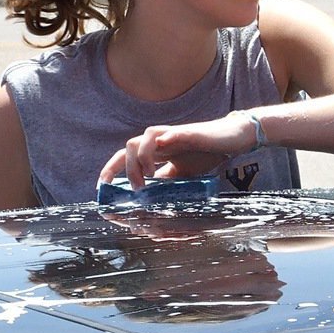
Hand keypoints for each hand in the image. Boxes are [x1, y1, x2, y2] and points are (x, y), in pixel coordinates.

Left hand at [98, 114, 257, 189]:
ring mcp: (170, 135)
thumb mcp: (182, 175)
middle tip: (134, 190)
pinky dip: (155, 149)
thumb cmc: (206, 154)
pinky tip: (158, 166)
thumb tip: (150, 199)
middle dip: (121, 169)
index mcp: (156, 151)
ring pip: (139, 140)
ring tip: (146, 180)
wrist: (231, 139)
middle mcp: (158, 141)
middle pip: (127, 148)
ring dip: (137, 162)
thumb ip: (165, 183)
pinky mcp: (184, 132)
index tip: (102, 187)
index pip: (126, 157)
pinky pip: (163, 135)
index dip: (111, 169)